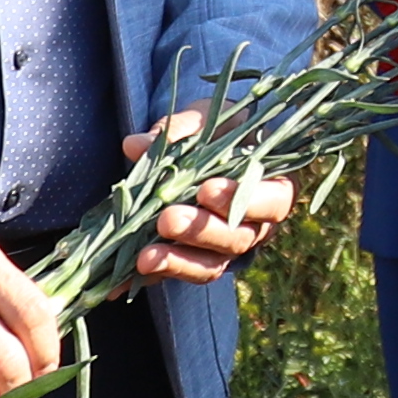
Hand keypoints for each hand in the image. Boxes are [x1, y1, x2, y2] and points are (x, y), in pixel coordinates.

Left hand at [120, 110, 305, 287]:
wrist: (205, 152)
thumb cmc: (219, 132)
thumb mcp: (209, 120)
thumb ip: (181, 129)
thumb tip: (135, 145)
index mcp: (273, 187)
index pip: (274, 202)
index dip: (246, 201)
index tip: (207, 189)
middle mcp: (255, 226)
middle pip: (238, 239)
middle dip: (202, 231)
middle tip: (168, 219)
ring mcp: (223, 249)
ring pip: (211, 266)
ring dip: (178, 261)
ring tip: (145, 257)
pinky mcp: (193, 262)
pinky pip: (176, 275)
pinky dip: (150, 276)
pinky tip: (123, 277)